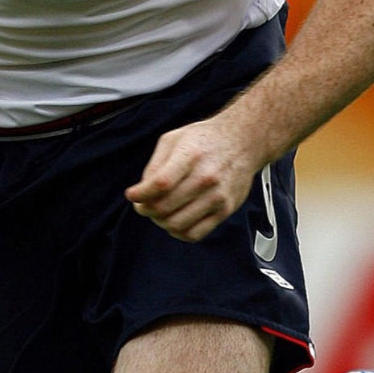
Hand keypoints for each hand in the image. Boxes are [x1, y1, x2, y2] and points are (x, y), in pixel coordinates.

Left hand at [124, 118, 254, 241]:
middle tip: (142, 205)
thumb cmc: (205, 139)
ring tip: (158, 213)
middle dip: (146, 209)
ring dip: (160, 222)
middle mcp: (205, 177)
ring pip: (178, 224)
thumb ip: (156, 164)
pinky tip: (174, 221)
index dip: (141, 194)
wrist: (242, 141)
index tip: (132, 195)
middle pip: (166, 206)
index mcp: (190, 155)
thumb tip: (142, 190)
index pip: (161, 183)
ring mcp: (217, 196)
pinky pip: (195, 234)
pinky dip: (178, 232)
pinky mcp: (225, 210)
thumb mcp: (174, 139)